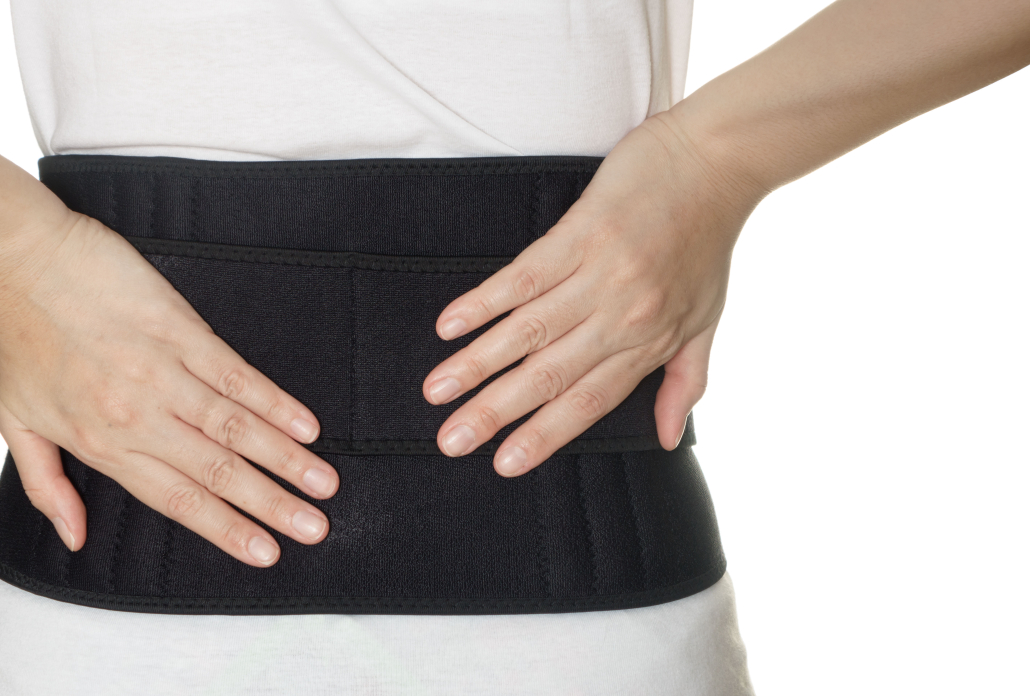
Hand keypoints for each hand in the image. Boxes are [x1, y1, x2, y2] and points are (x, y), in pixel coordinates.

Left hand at [0, 159, 339, 565]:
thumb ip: (48, 485)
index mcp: (100, 442)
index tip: (264, 552)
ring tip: (323, 481)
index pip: (177, 499)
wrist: (14, 259)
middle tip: (314, 527)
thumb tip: (73, 537)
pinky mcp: (180, 330)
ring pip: (236, 427)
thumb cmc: (13, 336)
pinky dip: (274, 401)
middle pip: (218, 470)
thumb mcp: (16, 421)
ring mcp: (163, 371)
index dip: (226, 530)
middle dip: (272, 504)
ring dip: (286, 458)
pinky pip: (236, 373)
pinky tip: (304, 423)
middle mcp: (137, 414)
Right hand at [422, 113, 762, 476]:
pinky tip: (449, 323)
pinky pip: (526, 274)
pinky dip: (485, 300)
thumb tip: (667, 439)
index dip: (545, 434)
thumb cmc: (709, 243)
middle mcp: (624, 315)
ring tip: (436, 390)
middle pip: (550, 374)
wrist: (718, 161)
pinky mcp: (583, 230)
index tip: (504, 464)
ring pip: (529, 330)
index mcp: (651, 342)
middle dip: (495, 412)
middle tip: (451, 441)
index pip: (590, 401)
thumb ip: (684, 381)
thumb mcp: (707, 321)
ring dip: (477, 363)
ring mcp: (602, 272)